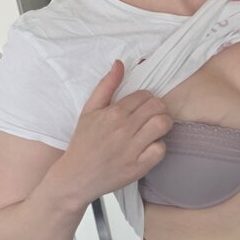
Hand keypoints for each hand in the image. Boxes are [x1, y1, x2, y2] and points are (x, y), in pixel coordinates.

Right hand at [61, 60, 173, 202]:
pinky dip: (159, 147)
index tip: (143, 106)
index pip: (144, 95)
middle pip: (158, 107)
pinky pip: (161, 150)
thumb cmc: (83, 143)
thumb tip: (120, 63)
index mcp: (113, 113)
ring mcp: (132, 148)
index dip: (147, 99)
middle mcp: (124, 129)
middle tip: (152, 116)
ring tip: (156, 128)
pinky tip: (150, 147)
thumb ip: (106, 86)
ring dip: (164, 124)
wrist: (75, 176)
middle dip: (159, 108)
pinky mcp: (138, 166)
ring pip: (163, 124)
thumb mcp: (89, 110)